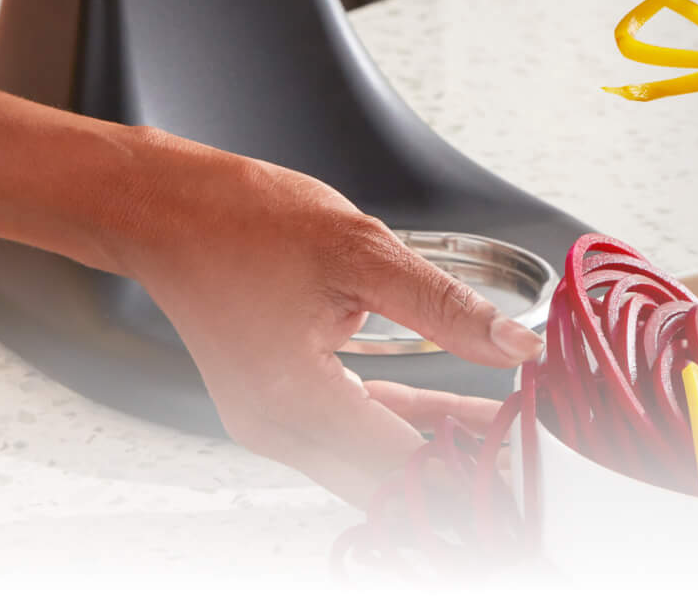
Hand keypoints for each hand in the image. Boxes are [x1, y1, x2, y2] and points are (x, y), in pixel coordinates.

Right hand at [101, 134, 541, 504]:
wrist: (167, 210)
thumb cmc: (244, 221)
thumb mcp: (363, 251)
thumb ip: (445, 307)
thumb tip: (515, 347)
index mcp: (298, 401)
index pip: (405, 471)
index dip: (472, 475)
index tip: (529, 464)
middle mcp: (279, 430)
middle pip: (388, 487)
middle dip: (461, 478)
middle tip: (530, 457)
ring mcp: (272, 424)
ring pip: (373, 469)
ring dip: (438, 457)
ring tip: (510, 436)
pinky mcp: (275, 408)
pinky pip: (354, 437)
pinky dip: (405, 430)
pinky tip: (457, 417)